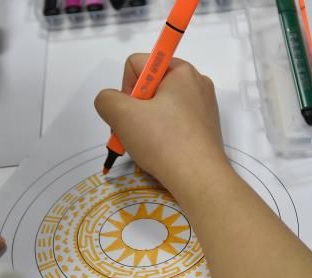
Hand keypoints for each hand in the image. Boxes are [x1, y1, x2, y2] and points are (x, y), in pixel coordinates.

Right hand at [94, 54, 226, 192]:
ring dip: (146, 123)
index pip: (136, 64)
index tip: (129, 114)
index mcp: (181, 70)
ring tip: (148, 145)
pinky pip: (174, 122)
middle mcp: (196, 82)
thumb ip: (106, 99)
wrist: (199, 178)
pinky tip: (161, 151)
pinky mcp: (205, 128)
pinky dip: (162, 134)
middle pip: (149, 86)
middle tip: (135, 133)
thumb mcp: (122, 115)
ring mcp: (203, 106)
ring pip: (160, 106)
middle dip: (135, 108)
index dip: (125, 89)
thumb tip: (110, 102)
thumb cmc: (163, 141)